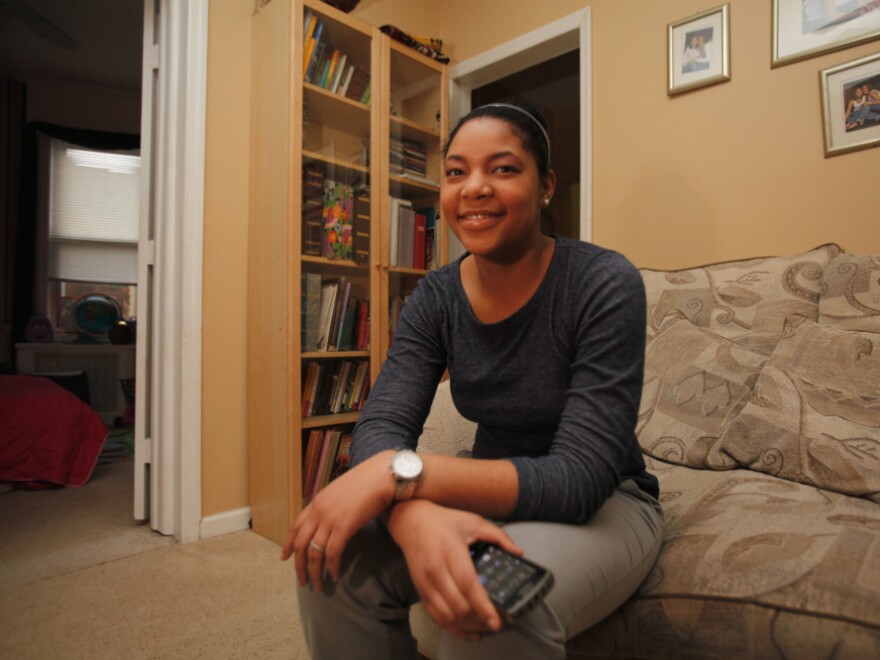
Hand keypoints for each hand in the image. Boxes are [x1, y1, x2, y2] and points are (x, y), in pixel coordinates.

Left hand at [281, 450, 394, 592]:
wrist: (382, 475)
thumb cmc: (367, 481)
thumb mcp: (341, 491)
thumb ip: (331, 505)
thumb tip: (330, 519)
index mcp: (317, 501)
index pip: (295, 526)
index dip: (288, 544)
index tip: (284, 558)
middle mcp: (319, 511)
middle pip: (300, 544)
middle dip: (299, 566)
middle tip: (303, 582)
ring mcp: (330, 519)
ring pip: (314, 553)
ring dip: (315, 573)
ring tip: (319, 587)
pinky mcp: (344, 526)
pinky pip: (332, 553)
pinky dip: (332, 568)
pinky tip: (336, 576)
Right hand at [387, 499, 522, 640]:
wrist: (411, 521)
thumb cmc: (443, 522)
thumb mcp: (473, 521)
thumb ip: (498, 536)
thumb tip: (518, 553)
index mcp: (451, 550)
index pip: (468, 584)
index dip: (483, 606)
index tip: (497, 621)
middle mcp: (436, 569)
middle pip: (458, 605)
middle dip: (480, 620)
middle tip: (498, 623)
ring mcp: (426, 583)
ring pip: (447, 616)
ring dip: (468, 626)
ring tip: (486, 627)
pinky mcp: (420, 591)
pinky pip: (436, 617)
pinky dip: (454, 628)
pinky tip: (469, 631)